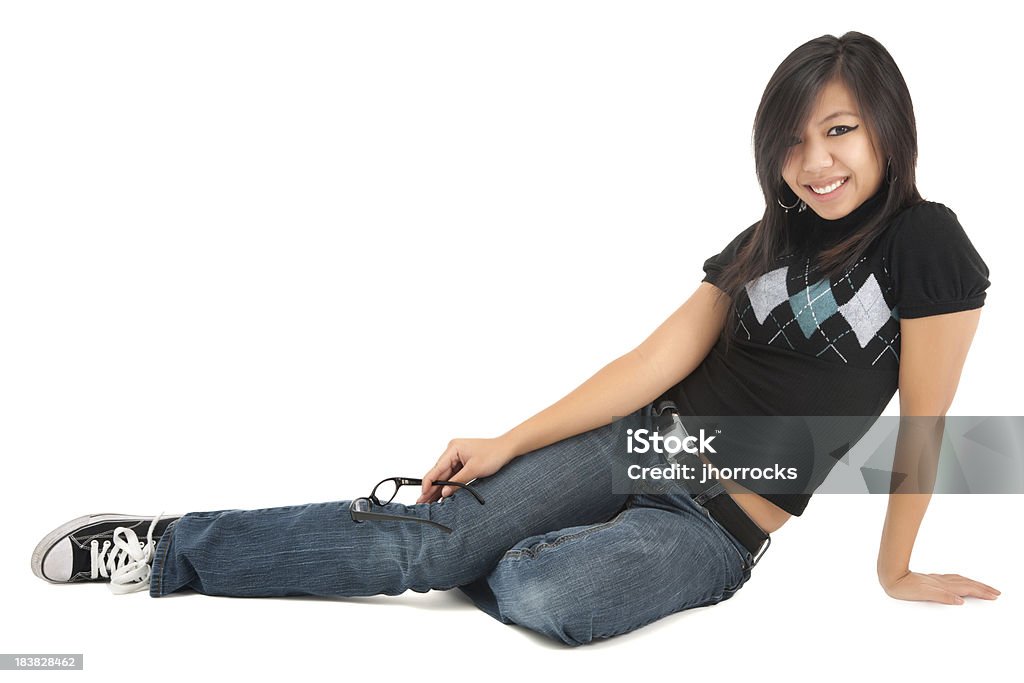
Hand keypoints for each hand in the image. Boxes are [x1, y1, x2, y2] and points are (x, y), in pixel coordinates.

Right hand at [415, 436, 516, 503]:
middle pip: (439, 473)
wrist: (507, 449)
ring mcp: (457, 457)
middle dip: (431, 488)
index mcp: (453, 448)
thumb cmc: (493, 454)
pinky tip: (442, 495)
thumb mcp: (474, 469)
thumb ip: (458, 481)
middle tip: (422, 502)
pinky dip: (448, 485)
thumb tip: (443, 492)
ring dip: (438, 488)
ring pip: (445, 476)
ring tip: (429, 502)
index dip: (428, 482)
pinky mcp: (462, 463)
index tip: (422, 494)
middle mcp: (452, 451)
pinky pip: (452, 476)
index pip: (436, 468)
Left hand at [880, 570, 1000, 604]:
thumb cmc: (904, 587)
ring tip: (984, 587)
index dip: (981, 591)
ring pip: (960, 580)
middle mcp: (941, 581)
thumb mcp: (923, 594)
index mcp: (942, 585)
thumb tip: (960, 600)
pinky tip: (960, 582)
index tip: (994, 595)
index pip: (967, 588)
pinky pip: (951, 580)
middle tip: (996, 592)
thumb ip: (942, 596)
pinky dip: (961, 581)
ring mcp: (936, 580)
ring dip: (973, 584)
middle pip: (966, 583)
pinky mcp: (930, 580)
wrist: (890, 577)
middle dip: (982, 588)